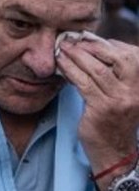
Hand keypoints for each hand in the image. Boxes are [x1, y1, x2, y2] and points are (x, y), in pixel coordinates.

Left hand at [56, 37, 138, 166]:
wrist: (114, 151)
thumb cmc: (114, 120)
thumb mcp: (123, 95)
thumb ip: (116, 75)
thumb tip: (93, 47)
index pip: (131, 55)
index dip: (110, 44)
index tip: (90, 39)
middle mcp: (136, 91)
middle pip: (117, 57)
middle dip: (93, 46)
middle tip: (73, 40)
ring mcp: (120, 100)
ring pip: (96, 68)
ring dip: (76, 55)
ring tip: (63, 48)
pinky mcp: (102, 108)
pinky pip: (83, 82)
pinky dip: (69, 70)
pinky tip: (60, 64)